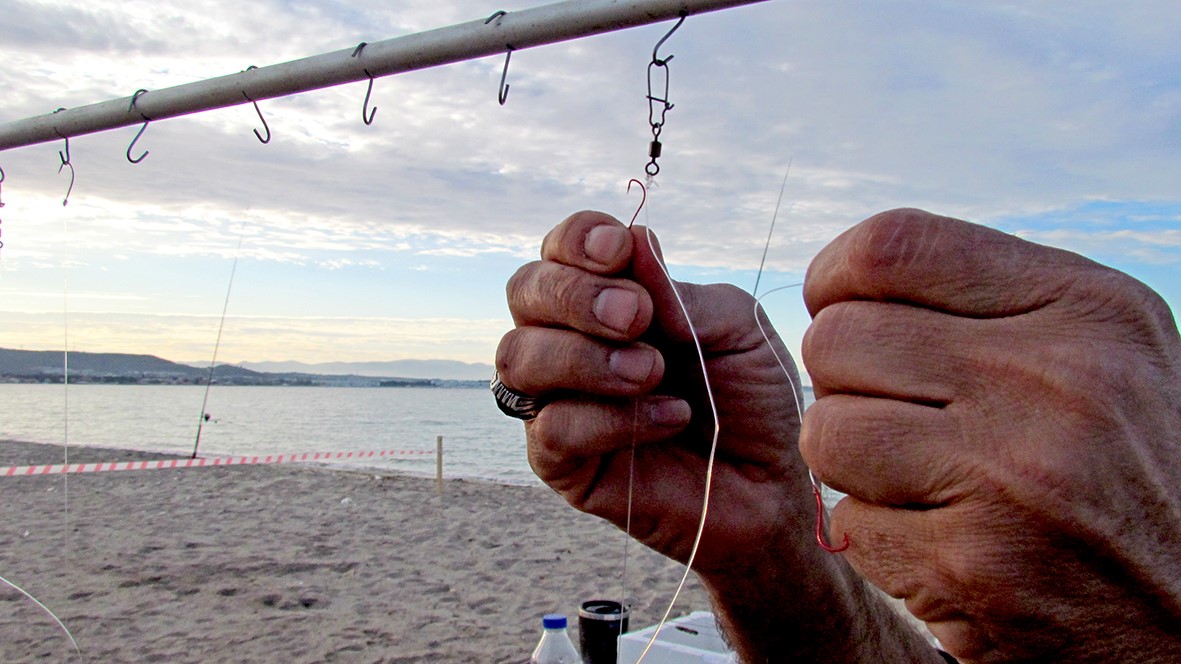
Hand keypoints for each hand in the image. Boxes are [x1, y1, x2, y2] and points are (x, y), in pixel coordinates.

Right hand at [499, 210, 942, 661]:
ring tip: (652, 372)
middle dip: (575, 295)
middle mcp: (572, 341)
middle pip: (525, 291)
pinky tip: (669, 419)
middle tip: (638, 317)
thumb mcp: (739, 331)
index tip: (620, 251)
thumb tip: (633, 241)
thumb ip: (684, 294)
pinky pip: (550, 427)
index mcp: (610, 297)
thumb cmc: (753, 402)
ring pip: (518, 357)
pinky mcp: (562, 463)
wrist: (772, 489)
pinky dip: (608, 418)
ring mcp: (559, 401)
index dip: (578, 240)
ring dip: (584, 357)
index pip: (562, 248)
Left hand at [800, 208, 1180, 661]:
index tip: (836, 308)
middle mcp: (1055, 381)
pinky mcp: (972, 566)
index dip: (834, 277)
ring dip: (852, 463)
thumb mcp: (1103, 353)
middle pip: (836, 340)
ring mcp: (1011, 477)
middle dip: (844, 382)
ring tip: (921, 481)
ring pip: (826, 431)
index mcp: (1090, 309)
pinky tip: (946, 544)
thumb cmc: (1127, 472)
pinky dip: (878, 538)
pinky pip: (849, 522)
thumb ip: (988, 303)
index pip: (890, 247)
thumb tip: (846, 284)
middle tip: (898, 417)